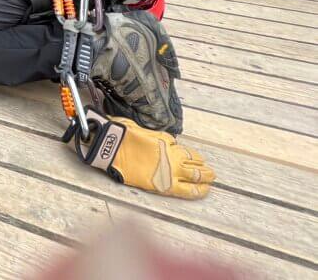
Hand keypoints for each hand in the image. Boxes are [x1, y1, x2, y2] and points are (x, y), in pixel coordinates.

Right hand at [74, 114, 213, 199]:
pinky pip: (185, 190)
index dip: (196, 158)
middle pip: (196, 165)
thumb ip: (160, 139)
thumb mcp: (144, 131)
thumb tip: (168, 144)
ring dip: (205, 178)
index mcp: (168, 144)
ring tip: (210, 181)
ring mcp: (170, 172)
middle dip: (205, 170)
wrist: (111, 148)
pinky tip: (204, 191)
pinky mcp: (163, 185)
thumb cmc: (123, 135)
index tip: (199, 160)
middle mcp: (173, 157)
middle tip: (211, 173)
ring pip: (195, 176)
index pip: (189, 153)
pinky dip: (197, 191)